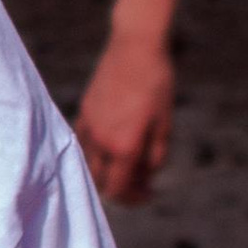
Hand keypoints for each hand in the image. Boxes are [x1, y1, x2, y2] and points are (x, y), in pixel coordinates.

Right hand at [76, 31, 173, 203]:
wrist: (134, 48)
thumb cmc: (157, 84)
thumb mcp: (165, 124)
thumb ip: (155, 156)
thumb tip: (146, 177)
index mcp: (125, 147)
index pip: (119, 190)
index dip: (134, 199)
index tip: (149, 193)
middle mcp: (102, 141)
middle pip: (101, 183)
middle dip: (121, 189)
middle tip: (141, 182)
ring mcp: (89, 127)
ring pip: (89, 165)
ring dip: (106, 172)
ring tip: (126, 164)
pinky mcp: (83, 112)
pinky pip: (83, 144)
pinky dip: (95, 153)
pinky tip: (111, 145)